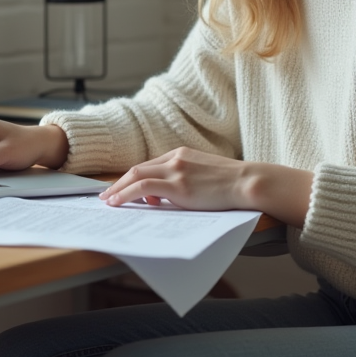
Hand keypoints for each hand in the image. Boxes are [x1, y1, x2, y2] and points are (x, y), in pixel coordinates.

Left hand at [98, 147, 314, 225]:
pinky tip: (118, 202)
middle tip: (107, 194)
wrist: (248, 182)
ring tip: (108, 201)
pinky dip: (126, 193)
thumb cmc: (233, 184)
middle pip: (138, 168)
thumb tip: (169, 196)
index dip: (134, 178)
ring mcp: (176, 170)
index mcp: (182, 154)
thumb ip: (186, 180)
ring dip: (118, 189)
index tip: (124, 188)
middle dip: (119, 182)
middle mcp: (175, 158)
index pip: (150, 165)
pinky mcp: (177, 185)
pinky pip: (143, 187)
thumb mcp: (205, 176)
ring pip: (136, 176)